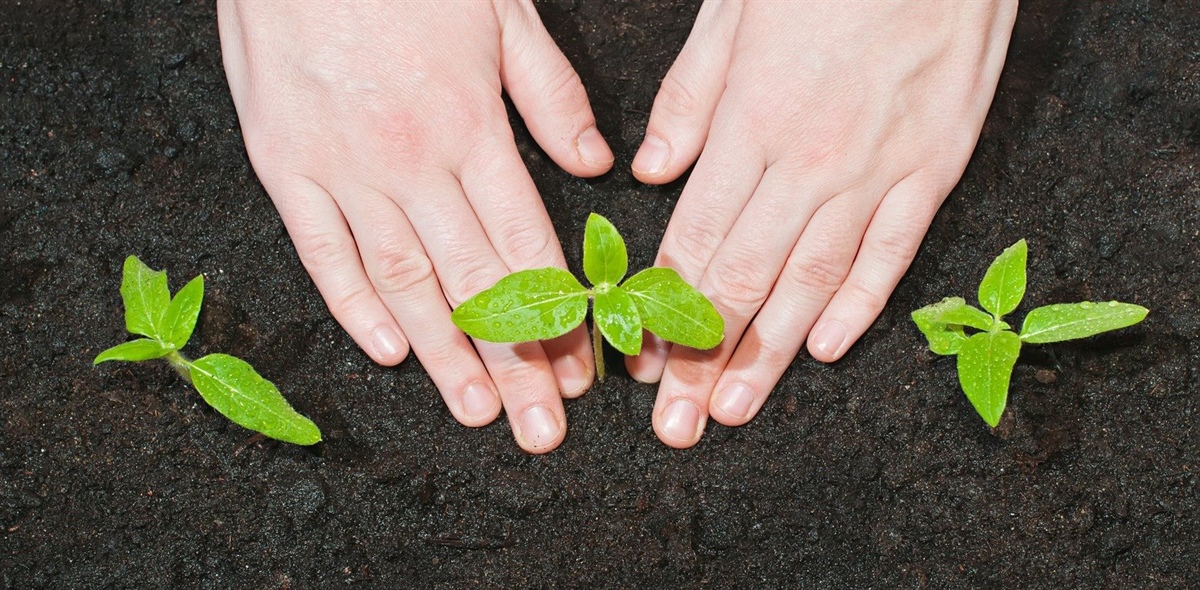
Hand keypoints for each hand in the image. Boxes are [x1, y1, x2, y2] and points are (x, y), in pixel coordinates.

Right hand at [218, 1, 613, 452]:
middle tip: (538, 427)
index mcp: (470, 124)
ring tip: (475, 412)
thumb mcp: (502, 9)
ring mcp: (342, 167)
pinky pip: (321, 250)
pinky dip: (352, 306)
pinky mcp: (285, 164)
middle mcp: (409, 160)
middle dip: (512, 362)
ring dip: (442, 354)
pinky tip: (387, 351)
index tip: (579, 371)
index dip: (556, 317)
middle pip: (473, 281)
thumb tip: (596, 167)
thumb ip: (550, 94)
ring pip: (402, 280)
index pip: (525, 244)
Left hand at [627, 1, 1017, 446]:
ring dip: (768, 353)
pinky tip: (824, 349)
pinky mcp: (935, 168)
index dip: (663, 307)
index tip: (639, 360)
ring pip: (813, 281)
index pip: (696, 237)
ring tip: (734, 409)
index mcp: (751, 121)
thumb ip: (688, 98)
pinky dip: (859, 306)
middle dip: (702, 357)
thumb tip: (650, 169)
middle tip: (675, 422)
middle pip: (745, 277)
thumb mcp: (734, 12)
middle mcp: (808, 161)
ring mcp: (877, 170)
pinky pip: (893, 253)